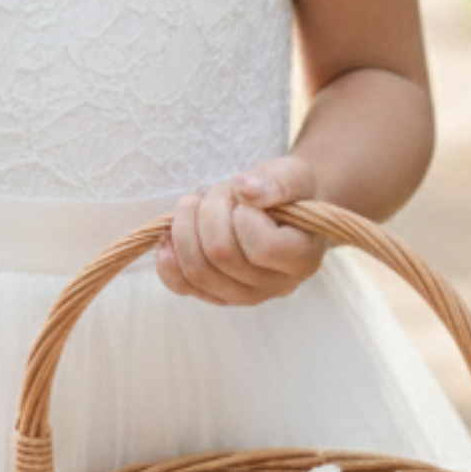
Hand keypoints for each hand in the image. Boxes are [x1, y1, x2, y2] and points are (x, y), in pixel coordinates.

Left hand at [154, 157, 325, 306]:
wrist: (280, 211)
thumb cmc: (288, 194)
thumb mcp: (293, 175)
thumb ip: (278, 181)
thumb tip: (245, 190)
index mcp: (302, 257)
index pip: (263, 247)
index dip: (243, 215)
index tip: (245, 196)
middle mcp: (276, 286)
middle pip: (222, 255)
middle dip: (210, 211)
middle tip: (220, 191)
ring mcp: (245, 296)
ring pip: (198, 271)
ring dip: (186, 227)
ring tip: (197, 204)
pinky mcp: (217, 296)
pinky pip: (181, 285)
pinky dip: (168, 257)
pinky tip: (171, 235)